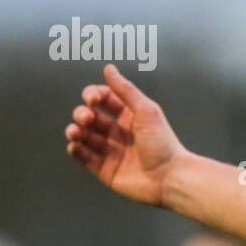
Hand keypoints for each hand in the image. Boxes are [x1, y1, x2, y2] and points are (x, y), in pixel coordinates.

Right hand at [65, 64, 187, 206]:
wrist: (170, 178)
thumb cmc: (163, 143)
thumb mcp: (146, 111)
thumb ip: (125, 90)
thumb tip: (109, 68)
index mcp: (130, 116)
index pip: (104, 99)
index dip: (93, 95)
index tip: (92, 99)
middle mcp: (120, 132)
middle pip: (90, 117)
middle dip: (83, 114)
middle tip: (87, 119)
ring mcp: (112, 151)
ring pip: (84, 136)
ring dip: (75, 131)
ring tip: (76, 132)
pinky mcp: (106, 170)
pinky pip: (84, 157)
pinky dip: (75, 150)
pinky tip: (75, 145)